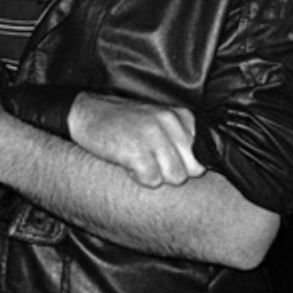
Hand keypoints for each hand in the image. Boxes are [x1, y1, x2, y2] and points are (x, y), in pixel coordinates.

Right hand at [68, 92, 205, 187]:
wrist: (88, 113)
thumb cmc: (126, 121)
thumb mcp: (160, 120)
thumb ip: (182, 137)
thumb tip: (201, 167)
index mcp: (181, 116)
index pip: (203, 153)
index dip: (187, 163)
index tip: (169, 159)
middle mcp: (171, 123)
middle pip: (193, 169)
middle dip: (175, 172)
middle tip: (154, 163)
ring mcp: (154, 137)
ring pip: (175, 176)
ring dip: (157, 176)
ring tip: (140, 161)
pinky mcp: (136, 151)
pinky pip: (152, 180)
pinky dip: (140, 178)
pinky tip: (129, 164)